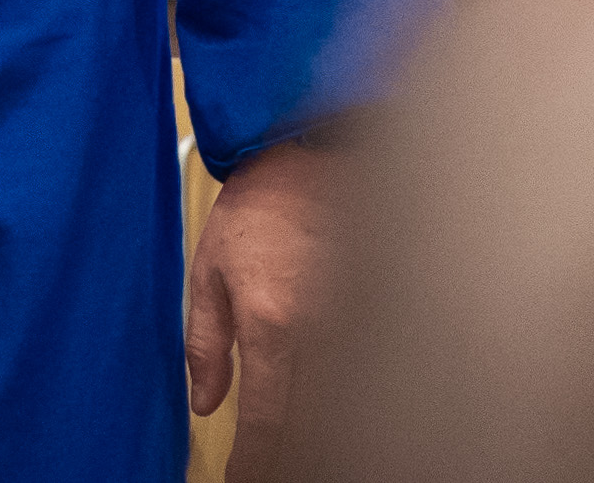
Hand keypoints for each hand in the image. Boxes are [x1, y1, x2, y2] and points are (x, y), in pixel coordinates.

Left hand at [186, 137, 341, 478]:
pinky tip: (339, 397)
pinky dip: (354, 391)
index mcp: (276, 323)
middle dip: (291, 454)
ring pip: (348, 401)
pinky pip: (371, 365)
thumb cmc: (262, 198)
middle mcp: (326, 328)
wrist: (315, 144)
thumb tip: (206, 402)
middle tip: (268, 461)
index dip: (255, 464)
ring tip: (298, 436)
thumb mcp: (210, 269)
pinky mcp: (387, 302)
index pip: (270, 422)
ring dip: (323, 426)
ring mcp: (363, 317)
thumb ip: (206, 344)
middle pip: (316, 424)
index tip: (242, 479)